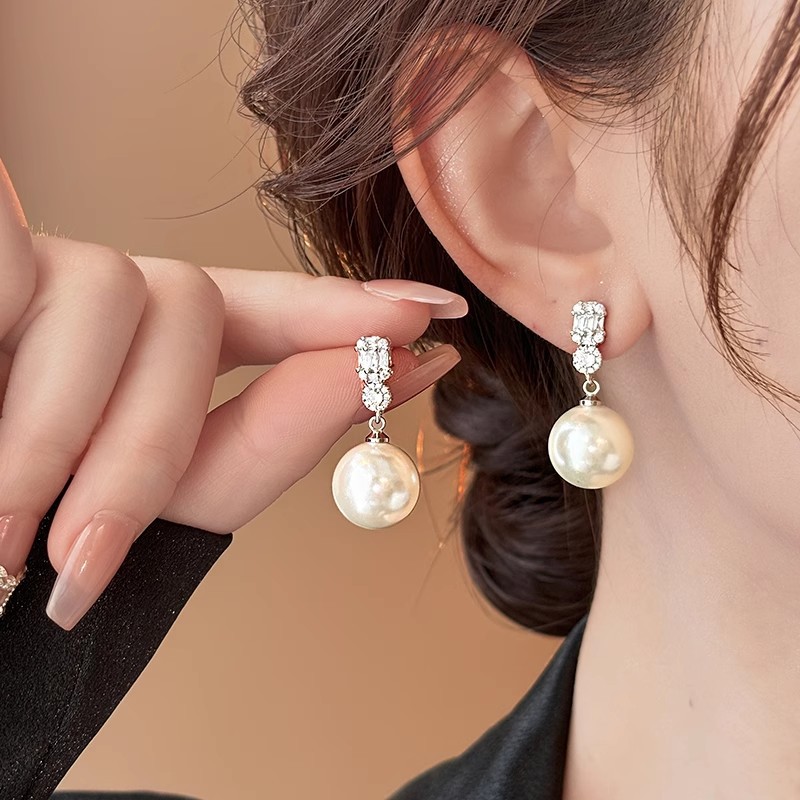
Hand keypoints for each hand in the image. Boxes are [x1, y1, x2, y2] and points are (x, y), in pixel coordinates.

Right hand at [0, 159, 465, 629]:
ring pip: (109, 308)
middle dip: (143, 449)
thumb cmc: (22, 529)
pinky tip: (5, 313)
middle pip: (188, 315)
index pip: (272, 308)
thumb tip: (396, 367)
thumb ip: (261, 438)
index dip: (344, 309)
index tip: (434, 315)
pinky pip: (13, 263)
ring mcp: (43, 270)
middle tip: (74, 564)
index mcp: (158, 347)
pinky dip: (19, 335)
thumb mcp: (148, 497)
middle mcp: (107, 294)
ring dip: (55, 443)